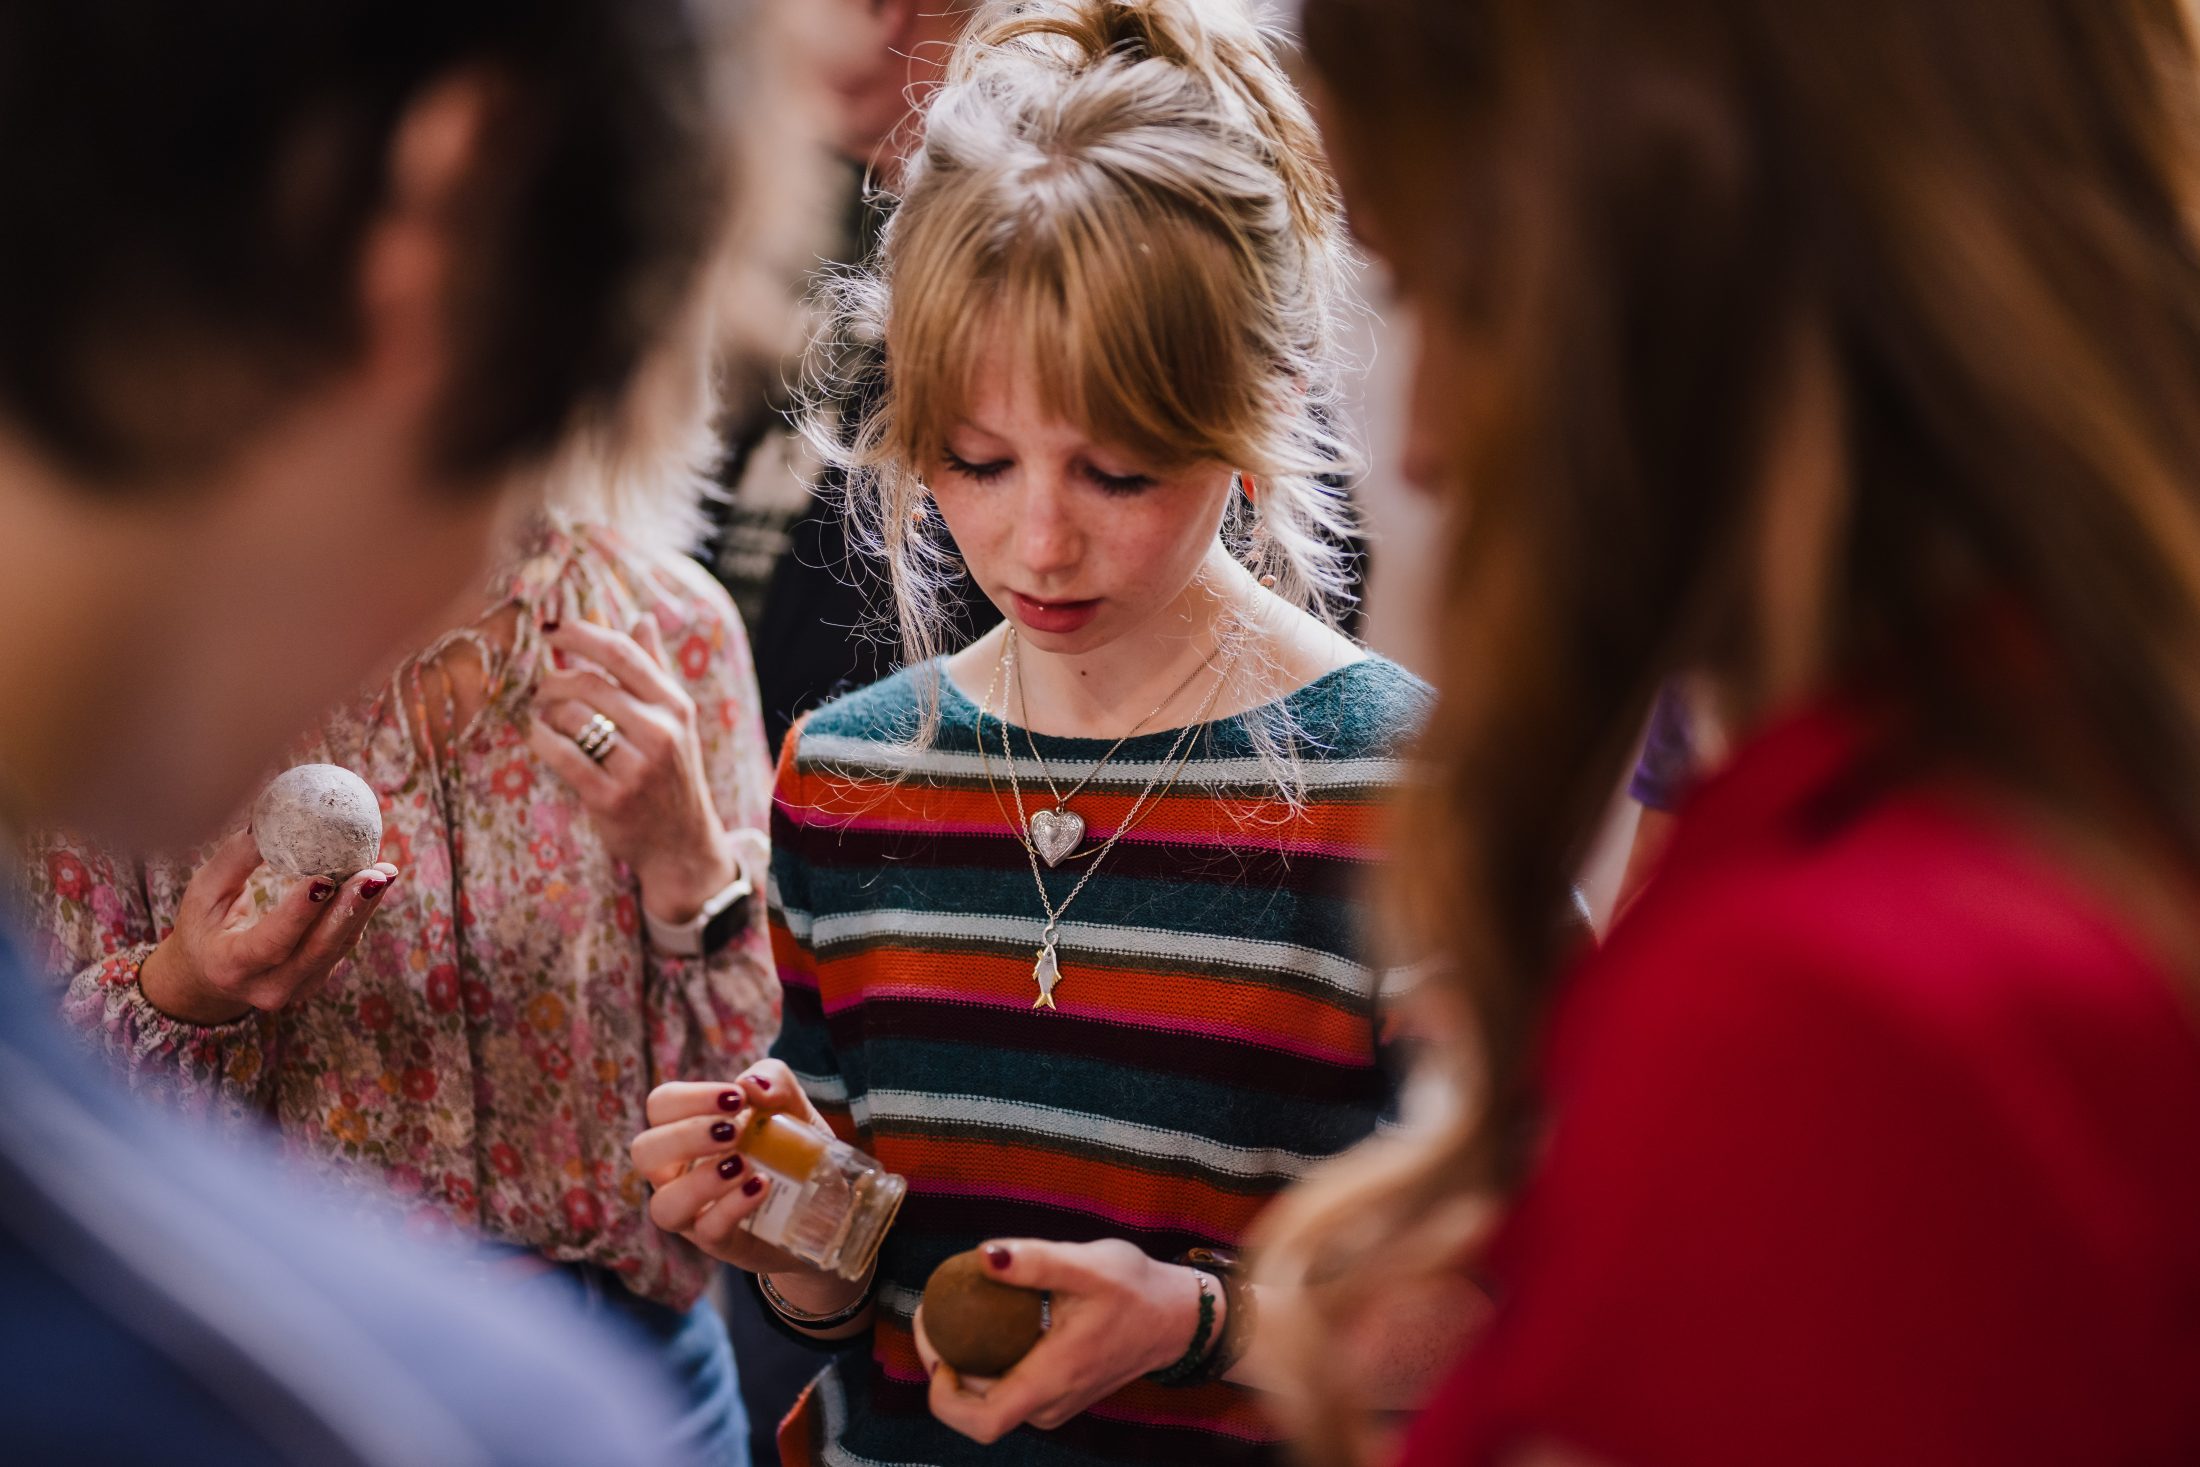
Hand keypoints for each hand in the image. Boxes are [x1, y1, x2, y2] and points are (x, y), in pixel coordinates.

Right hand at [138, 828, 397, 1025]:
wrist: (209, 976)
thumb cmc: (204, 926)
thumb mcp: (204, 893)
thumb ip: (234, 860)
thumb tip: (267, 818)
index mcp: (229, 966)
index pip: (271, 943)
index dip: (299, 914)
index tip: (324, 879)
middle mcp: (267, 986)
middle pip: (317, 950)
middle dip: (348, 909)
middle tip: (373, 874)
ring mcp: (297, 987)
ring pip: (338, 947)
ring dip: (364, 907)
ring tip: (384, 871)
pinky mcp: (317, 978)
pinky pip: (343, 944)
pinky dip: (361, 912)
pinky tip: (376, 881)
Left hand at [528, 613, 739, 923]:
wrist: (682, 844)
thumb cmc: (671, 774)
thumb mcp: (675, 720)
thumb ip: (655, 668)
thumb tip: (641, 617)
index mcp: (676, 706)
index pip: (623, 655)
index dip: (581, 634)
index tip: (550, 629)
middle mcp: (662, 732)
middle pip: (589, 684)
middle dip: (553, 680)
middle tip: (539, 688)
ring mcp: (638, 767)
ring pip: (571, 717)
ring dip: (545, 712)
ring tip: (543, 718)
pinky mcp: (611, 797)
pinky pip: (561, 756)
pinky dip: (540, 740)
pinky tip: (536, 737)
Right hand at [632, 1060, 855, 1300]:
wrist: (822, 1204)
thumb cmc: (789, 1147)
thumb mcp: (791, 1105)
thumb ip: (774, 1081)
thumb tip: (751, 1084)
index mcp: (685, 1131)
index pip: (660, 1106)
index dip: (690, 1098)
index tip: (736, 1098)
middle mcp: (677, 1173)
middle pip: (644, 1152)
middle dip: (685, 1136)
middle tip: (733, 1131)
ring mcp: (694, 1213)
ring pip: (663, 1205)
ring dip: (701, 1181)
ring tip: (743, 1164)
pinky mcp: (719, 1242)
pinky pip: (707, 1230)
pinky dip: (733, 1206)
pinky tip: (761, 1186)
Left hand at [911, 1238, 1207, 1443]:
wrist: (1176, 1317)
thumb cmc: (1136, 1290)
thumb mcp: (1086, 1264)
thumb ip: (1034, 1262)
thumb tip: (981, 1256)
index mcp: (1052, 1380)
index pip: (981, 1421)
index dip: (942, 1393)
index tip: (937, 1342)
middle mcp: (1050, 1404)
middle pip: (975, 1408)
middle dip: (942, 1366)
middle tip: (934, 1313)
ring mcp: (1054, 1404)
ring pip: (989, 1399)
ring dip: (962, 1364)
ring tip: (952, 1313)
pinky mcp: (1058, 1394)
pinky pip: (1008, 1388)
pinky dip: (987, 1361)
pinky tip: (984, 1322)